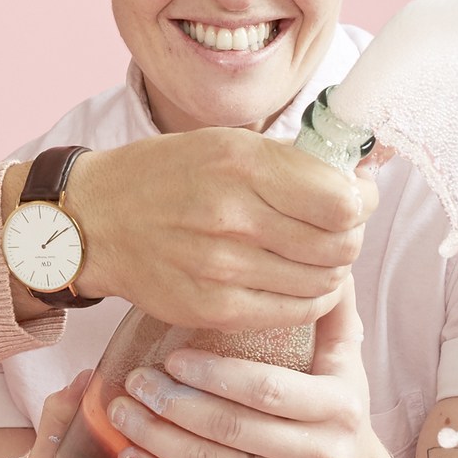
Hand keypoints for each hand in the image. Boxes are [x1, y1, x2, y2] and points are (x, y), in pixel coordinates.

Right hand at [62, 129, 377, 330]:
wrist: (96, 222)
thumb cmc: (166, 176)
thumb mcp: (226, 145)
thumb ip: (291, 164)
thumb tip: (360, 182)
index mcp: (241, 164)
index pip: (342, 200)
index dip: (361, 201)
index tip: (356, 198)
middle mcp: (232, 216)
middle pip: (339, 243)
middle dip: (351, 237)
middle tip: (337, 229)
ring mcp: (222, 269)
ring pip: (323, 281)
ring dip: (332, 269)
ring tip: (314, 255)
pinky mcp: (213, 309)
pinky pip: (295, 312)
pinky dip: (310, 299)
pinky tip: (298, 282)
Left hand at [105, 283, 394, 457]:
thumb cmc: (337, 408)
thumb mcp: (345, 361)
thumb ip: (332, 312)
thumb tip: (328, 261)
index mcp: (338, 408)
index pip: (266, 390)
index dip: (214, 375)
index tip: (172, 358)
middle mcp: (319, 454)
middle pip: (232, 429)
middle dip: (174, 405)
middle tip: (134, 381)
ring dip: (158, 440)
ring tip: (122, 412)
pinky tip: (132, 453)